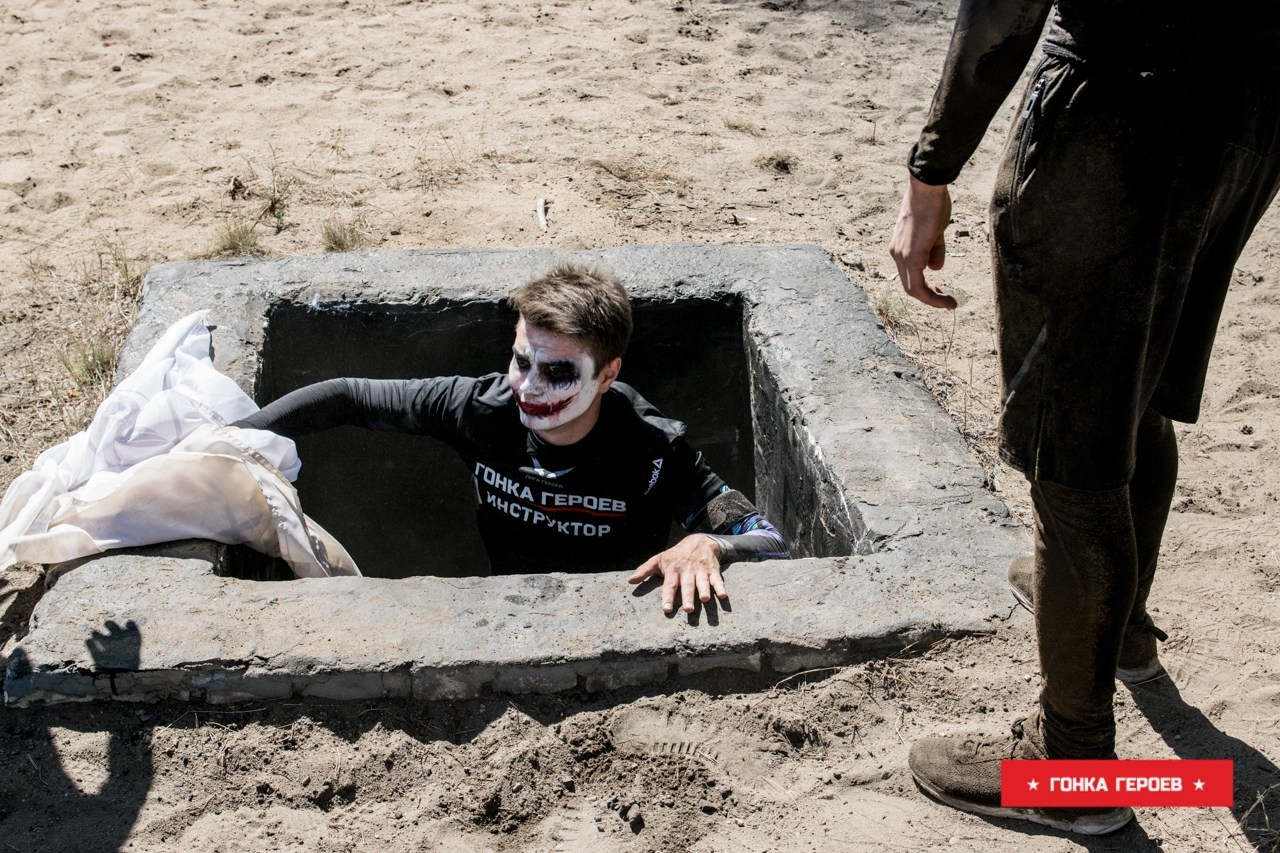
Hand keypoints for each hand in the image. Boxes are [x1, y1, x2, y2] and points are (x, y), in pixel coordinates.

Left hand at [628, 534, 726, 614]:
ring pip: (702, 582)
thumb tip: (630, 581)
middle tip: (688, 610)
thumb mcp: (659, 559)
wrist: (698, 541)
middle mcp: (687, 571)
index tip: (666, 610)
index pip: (669, 585)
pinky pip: (717, 579)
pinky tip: (723, 596)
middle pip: (687, 586)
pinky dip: (720, 587)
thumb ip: (644, 570)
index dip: (667, 597)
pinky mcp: (712, 570)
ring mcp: (700, 570)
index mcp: (673, 570)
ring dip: (704, 590)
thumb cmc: (675, 555)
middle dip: (688, 597)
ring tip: (705, 600)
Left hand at [889, 174, 957, 309]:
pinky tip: (945, 300)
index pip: (909, 275)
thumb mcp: (935, 231)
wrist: (927, 188)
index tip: (940, 290)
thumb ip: (934, 250)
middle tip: (945, 300)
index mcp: (900, 248)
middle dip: (928, 297)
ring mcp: (901, 256)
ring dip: (932, 300)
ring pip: (913, 289)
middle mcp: (896, 254)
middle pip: (909, 285)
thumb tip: (935, 268)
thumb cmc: (933, 204)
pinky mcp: (911, 256)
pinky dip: (932, 297)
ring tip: (949, 303)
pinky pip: (918, 286)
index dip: (924, 287)